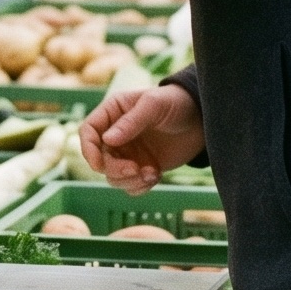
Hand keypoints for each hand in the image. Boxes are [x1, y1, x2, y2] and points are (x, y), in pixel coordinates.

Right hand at [80, 84, 203, 193]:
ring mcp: (128, 153)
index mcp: (112, 113)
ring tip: (151, 174)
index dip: (88, 149)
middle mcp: (115, 135)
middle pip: (99, 159)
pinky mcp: (142, 167)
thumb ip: (130, 122)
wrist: (202, 119)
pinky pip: (131, 185)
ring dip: (128, 181)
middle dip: (114, 169)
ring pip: (113, 176)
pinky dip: (140, 186)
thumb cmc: (176, 103)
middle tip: (135, 170)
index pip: (88, 132)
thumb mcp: (153, 105)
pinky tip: (156, 176)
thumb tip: (106, 140)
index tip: (98, 164)